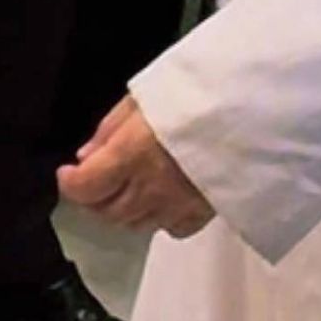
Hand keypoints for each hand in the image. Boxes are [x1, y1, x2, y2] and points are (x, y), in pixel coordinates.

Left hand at [58, 96, 214, 237]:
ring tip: (127, 186)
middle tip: (96, 178)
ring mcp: (177, 205)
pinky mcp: (203, 213)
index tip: (68, 171)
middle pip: (106, 211)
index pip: (85, 187)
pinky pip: (169, 229)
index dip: (69, 182)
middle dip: (94, 197)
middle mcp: (150, 187)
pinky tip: (161, 200)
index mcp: (132, 153)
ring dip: (122, 209)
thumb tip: (85, 156)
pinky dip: (158, 219)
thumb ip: (111, 128)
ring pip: (134, 224)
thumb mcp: (146, 95)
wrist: (251, 104)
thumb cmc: (196, 91)